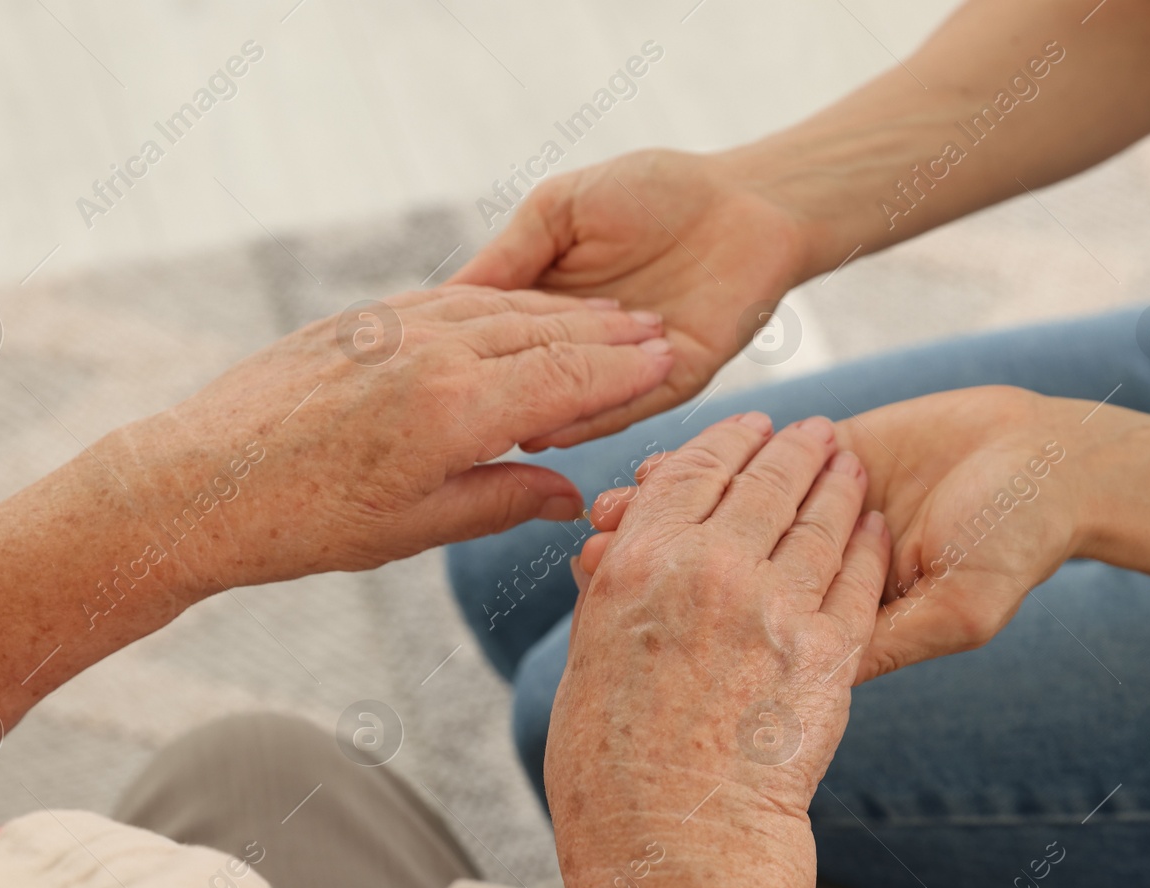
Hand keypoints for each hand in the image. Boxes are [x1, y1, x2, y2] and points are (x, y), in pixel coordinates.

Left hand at [113, 286, 674, 591]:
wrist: (198, 480)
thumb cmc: (302, 521)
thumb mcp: (412, 528)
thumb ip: (499, 501)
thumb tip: (567, 495)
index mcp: (452, 412)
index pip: (565, 381)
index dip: (624, 372)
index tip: (670, 359)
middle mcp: (431, 354)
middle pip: (545, 334)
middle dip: (609, 334)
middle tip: (660, 331)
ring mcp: (395, 327)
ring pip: (502, 309)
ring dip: (562, 312)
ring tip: (608, 317)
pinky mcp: (364, 320)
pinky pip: (453, 300)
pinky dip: (503, 303)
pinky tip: (523, 309)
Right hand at [450, 149, 810, 448]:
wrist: (744, 199)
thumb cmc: (654, 191)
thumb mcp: (557, 210)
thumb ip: (509, 255)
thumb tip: (446, 297)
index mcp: (551, 308)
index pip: (494, 342)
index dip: (455, 357)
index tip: (404, 381)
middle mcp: (583, 349)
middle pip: (525, 382)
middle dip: (482, 401)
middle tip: (431, 427)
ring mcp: (627, 370)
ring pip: (571, 404)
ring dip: (530, 417)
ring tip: (483, 436)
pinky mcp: (673, 380)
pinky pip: (625, 406)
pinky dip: (588, 417)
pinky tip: (549, 428)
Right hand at [546, 413, 889, 887]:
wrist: (673, 843)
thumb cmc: (611, 768)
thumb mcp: (590, 662)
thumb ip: (612, 598)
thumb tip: (612, 559)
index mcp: (639, 564)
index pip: (690, 473)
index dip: (725, 440)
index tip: (749, 423)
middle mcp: (708, 569)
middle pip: (764, 482)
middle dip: (793, 447)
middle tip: (813, 429)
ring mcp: (774, 607)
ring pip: (818, 520)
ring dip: (838, 483)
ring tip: (850, 462)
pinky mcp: (829, 652)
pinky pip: (855, 579)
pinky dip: (866, 545)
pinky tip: (873, 527)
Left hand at [579, 388, 1089, 683]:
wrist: (1049, 467)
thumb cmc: (1013, 545)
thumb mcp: (952, 608)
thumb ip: (883, 640)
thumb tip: (810, 678)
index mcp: (830, 618)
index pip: (746, 633)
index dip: (687, 627)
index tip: (627, 614)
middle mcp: (804, 573)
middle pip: (715, 576)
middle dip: (654, 566)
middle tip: (595, 555)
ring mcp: (801, 519)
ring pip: (716, 520)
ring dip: (663, 516)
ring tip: (610, 513)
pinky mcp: (808, 462)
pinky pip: (740, 470)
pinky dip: (696, 471)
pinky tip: (651, 472)